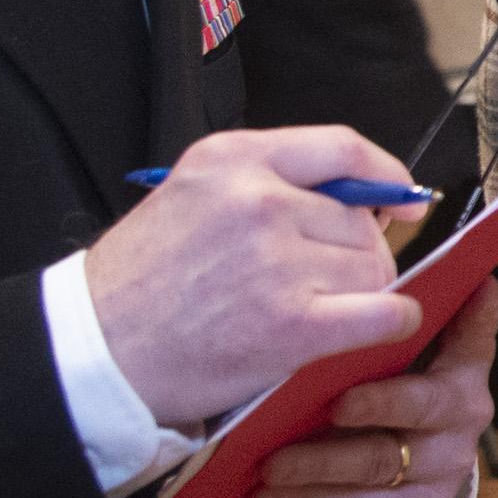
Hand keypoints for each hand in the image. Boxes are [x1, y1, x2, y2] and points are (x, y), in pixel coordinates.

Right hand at [81, 124, 426, 432]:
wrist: (96, 351)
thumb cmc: (141, 283)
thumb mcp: (192, 195)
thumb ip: (265, 184)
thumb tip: (358, 199)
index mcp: (233, 158)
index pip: (342, 146)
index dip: (384, 175)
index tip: (401, 199)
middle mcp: (259, 199)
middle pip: (360, 220)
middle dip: (358, 253)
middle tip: (325, 283)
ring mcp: (277, 261)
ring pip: (373, 268)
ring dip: (362, 292)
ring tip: (316, 310)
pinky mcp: (292, 323)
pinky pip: (383, 313)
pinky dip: (393, 320)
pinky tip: (379, 325)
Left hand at [250, 281, 497, 497]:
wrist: (433, 449)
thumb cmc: (415, 376)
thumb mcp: (437, 342)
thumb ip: (445, 311)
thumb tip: (479, 279)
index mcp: (468, 372)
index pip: (460, 354)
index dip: (426, 346)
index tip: (380, 346)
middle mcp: (465, 422)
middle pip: (413, 414)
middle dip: (367, 410)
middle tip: (320, 409)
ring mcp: (443, 469)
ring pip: (377, 468)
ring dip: (319, 466)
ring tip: (269, 464)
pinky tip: (268, 493)